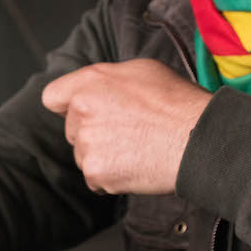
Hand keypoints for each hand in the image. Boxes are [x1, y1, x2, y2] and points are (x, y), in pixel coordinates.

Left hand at [41, 59, 211, 194]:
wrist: (198, 140)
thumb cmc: (177, 103)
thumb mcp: (141, 70)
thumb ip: (106, 79)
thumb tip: (93, 89)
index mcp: (90, 83)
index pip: (53, 97)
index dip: (66, 105)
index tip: (83, 112)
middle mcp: (81, 111)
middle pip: (72, 129)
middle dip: (92, 132)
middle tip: (128, 132)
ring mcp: (87, 144)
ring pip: (83, 155)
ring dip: (103, 156)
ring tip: (137, 149)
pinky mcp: (96, 172)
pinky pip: (94, 179)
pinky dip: (111, 178)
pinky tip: (135, 166)